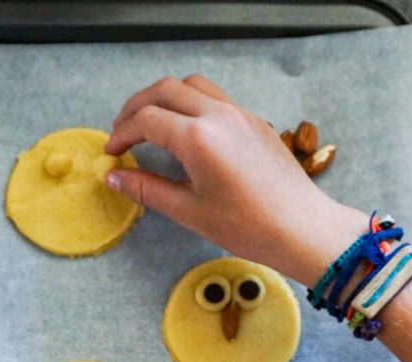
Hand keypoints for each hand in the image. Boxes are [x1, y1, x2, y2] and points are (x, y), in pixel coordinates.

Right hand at [105, 74, 365, 284]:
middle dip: (136, 106)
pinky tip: (185, 132)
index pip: (146, 120)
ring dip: (164, 98)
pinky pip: (214, 97)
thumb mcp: (189, 211)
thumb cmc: (247, 226)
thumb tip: (114, 178)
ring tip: (151, 125)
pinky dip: (189, 103)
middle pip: (164, 90)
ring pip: (191, 85)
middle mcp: (217, 114)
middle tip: (122, 132)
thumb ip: (148, 189)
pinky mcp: (253, 121)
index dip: (121, 134)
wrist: (300, 227)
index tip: (111, 154)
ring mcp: (238, 113)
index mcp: (197, 137)